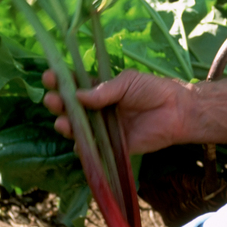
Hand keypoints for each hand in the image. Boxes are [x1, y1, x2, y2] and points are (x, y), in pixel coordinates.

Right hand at [42, 69, 189, 154]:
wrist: (177, 111)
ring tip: (62, 121)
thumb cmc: (153, 90)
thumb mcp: (127, 82)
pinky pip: (94, 149)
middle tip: (52, 100)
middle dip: (58, 103)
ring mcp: (103, 128)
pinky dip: (84, 148)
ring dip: (66, 125)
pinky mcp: (112, 146)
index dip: (60, 81)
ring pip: (78, 129)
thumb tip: (77, 96)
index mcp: (99, 90)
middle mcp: (97, 109)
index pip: (74, 85)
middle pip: (71, 108)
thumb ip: (104, 90)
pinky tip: (78, 143)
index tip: (49, 77)